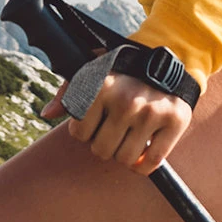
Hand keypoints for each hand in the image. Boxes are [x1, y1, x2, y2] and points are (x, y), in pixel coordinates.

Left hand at [43, 72, 191, 174]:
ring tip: (128, 135)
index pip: (79, 133)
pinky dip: (145, 164)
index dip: (84, 129)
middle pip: (101, 150)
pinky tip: (143, 148)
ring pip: (125, 160)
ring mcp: (151, 112)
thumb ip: (68, 91)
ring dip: (124, 153)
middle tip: (113, 128)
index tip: (95, 119)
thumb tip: (46, 114)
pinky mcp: (174, 121)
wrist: (168, 57)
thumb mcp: (93, 69)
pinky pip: (151, 163)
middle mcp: (126, 100)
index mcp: (102, 85)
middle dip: (104, 142)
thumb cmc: (124, 67)